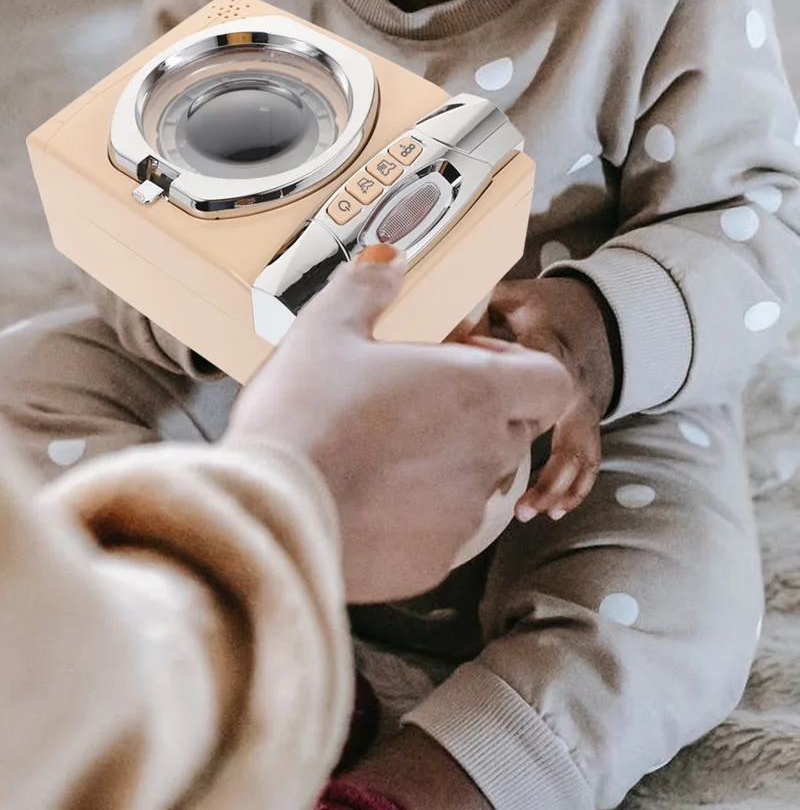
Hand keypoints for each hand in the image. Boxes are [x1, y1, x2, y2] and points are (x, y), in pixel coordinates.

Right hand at [224, 246, 572, 602]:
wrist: (273, 510)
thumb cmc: (304, 411)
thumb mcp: (325, 327)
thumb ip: (368, 287)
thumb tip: (390, 261)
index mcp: (475, 392)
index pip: (550, 381)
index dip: (517, 365)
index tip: (464, 358)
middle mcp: (486, 455)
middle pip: (511, 430)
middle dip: (471, 412)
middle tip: (407, 398)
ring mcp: (463, 515)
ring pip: (474, 482)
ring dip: (442, 463)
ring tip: (374, 449)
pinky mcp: (434, 564)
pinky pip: (439, 530)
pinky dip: (412, 513)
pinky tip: (359, 495)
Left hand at [483, 276, 614, 521]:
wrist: (593, 315)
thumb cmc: (540, 308)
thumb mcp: (511, 298)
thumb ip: (476, 307)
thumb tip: (433, 321)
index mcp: (553, 353)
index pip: (536, 380)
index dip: (512, 396)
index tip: (483, 410)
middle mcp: (575, 386)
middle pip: (568, 432)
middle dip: (547, 470)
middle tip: (512, 500)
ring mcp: (585, 409)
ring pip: (581, 453)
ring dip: (559, 485)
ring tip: (530, 512)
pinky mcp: (584, 424)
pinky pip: (587, 459)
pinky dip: (572, 486)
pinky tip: (551, 511)